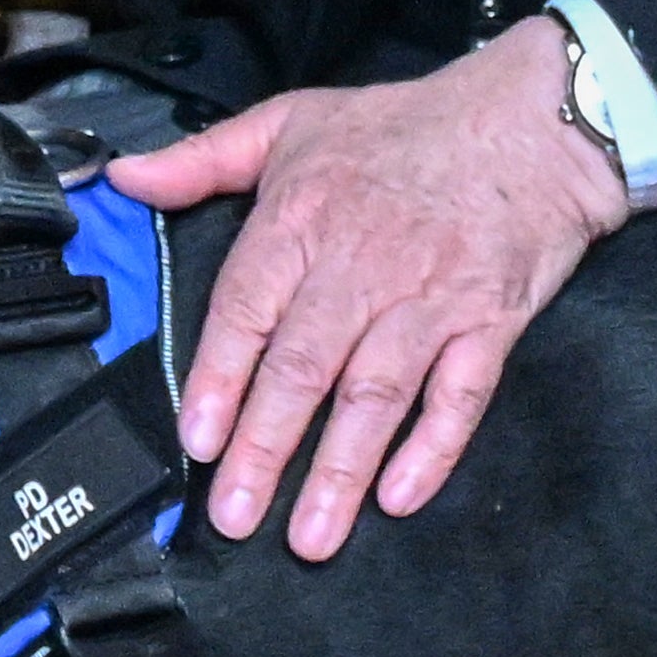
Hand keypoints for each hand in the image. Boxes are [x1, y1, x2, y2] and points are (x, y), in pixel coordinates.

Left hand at [108, 23, 628, 560]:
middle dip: (268, 448)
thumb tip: (124, 179)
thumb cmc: (406, 125)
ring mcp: (430, 299)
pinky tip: (400, 497)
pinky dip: (432, 448)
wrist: (532, 122)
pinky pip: (460, 396)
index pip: (248, 310)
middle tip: (237, 515)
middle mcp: (362, 265)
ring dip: (341, 469)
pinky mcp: (489, 323)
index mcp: (303, 218)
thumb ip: (202, 158)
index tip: (199, 442)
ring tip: (311, 535)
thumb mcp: (291, 121)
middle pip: (304, 367)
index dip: (221, 380)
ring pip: (375, 393)